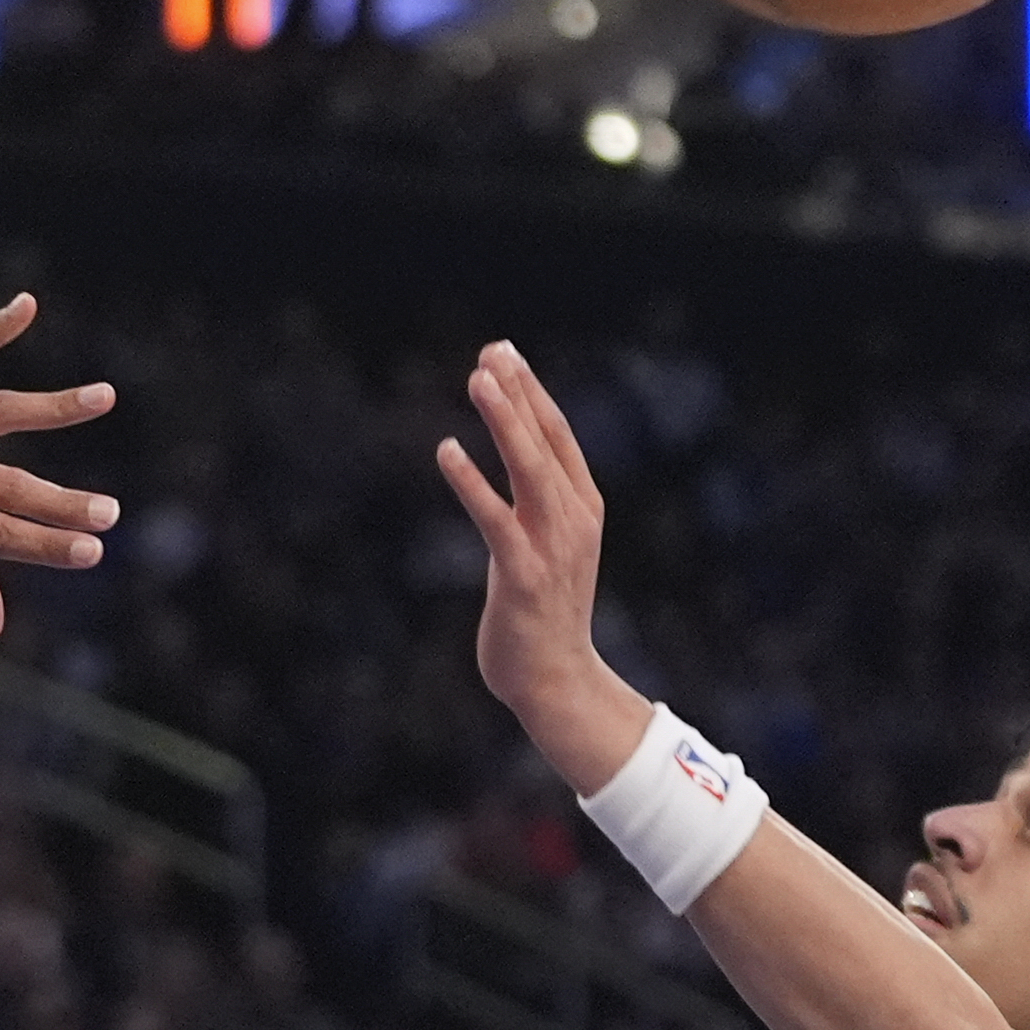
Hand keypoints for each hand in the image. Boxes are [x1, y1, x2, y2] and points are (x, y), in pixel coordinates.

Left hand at [436, 341, 655, 793]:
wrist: (556, 680)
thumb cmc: (544, 611)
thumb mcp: (549, 545)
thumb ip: (537, 503)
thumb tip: (515, 463)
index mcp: (583, 506)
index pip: (558, 435)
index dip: (532, 392)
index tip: (504, 353)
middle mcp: (574, 518)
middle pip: (546, 440)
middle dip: (519, 392)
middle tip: (492, 350)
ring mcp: (553, 545)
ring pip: (528, 469)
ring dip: (505, 421)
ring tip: (480, 380)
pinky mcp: (524, 574)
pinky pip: (495, 517)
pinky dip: (472, 482)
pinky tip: (447, 451)